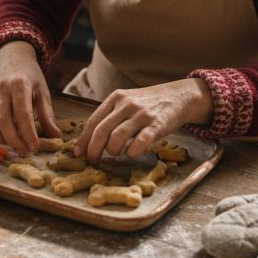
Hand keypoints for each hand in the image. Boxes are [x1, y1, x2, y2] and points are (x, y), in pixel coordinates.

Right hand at [0, 41, 58, 154]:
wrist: (12, 58)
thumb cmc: (30, 77)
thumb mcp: (43, 92)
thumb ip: (48, 115)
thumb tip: (56, 137)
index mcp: (20, 84)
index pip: (22, 113)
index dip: (28, 133)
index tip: (34, 147)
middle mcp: (1, 88)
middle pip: (2, 119)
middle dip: (13, 140)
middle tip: (24, 152)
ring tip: (12, 145)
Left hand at [73, 78, 210, 162]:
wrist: (179, 96)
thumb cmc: (149, 104)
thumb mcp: (127, 103)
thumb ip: (111, 117)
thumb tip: (90, 141)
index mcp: (115, 98)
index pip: (93, 121)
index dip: (84, 140)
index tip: (78, 153)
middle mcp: (126, 104)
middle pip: (101, 130)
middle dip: (94, 149)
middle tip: (93, 161)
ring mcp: (141, 114)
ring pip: (117, 136)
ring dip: (112, 150)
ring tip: (114, 155)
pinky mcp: (157, 124)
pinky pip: (140, 141)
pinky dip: (132, 151)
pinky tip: (131, 153)